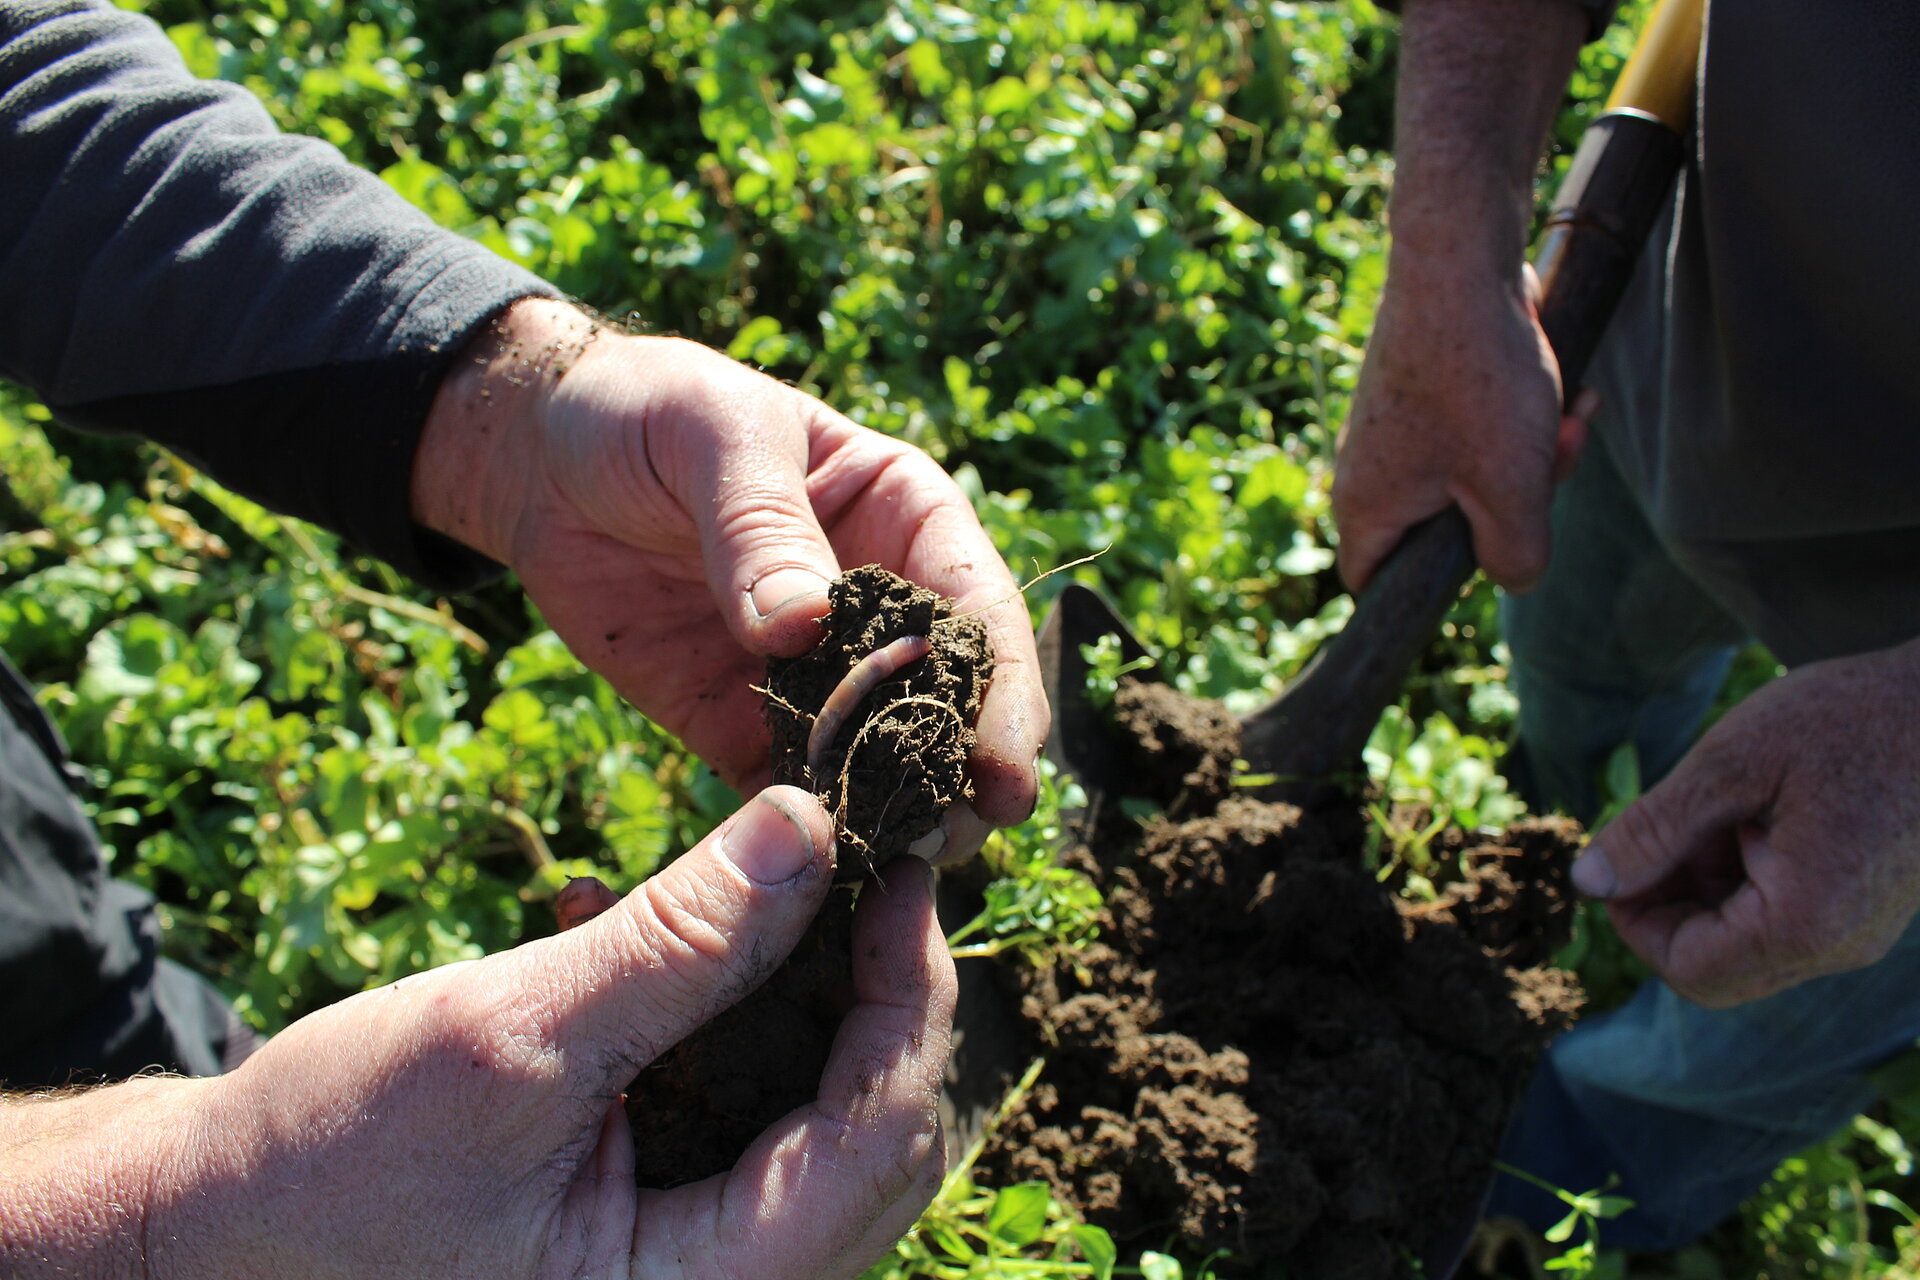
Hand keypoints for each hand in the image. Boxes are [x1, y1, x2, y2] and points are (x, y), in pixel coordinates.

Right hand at [35, 788, 950, 1279]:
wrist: (197, 1238)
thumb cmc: (323, 1173)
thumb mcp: (506, 1043)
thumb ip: (675, 945)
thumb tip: (808, 828)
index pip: (881, 1135)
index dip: (911, 987)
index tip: (899, 866)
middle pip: (872, 1130)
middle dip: (866, 983)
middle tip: (845, 857)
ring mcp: (689, 1268)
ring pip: (814, 1115)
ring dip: (787, 991)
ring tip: (736, 883)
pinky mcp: (650, 1228)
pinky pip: (738, 1119)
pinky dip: (716, 1023)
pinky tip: (640, 941)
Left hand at [413, 300, 1046, 857]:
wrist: (541, 459)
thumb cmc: (648, 413)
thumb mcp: (713, 436)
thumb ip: (758, 525)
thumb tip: (804, 625)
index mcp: (905, 518)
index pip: (975, 609)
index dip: (1000, 689)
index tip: (1003, 767)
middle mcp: (880, 608)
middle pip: (946, 702)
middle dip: (960, 771)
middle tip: (958, 840)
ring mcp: (817, 675)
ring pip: (879, 760)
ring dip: (892, 814)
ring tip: (892, 870)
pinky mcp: (743, 725)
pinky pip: (788, 791)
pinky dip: (802, 833)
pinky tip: (805, 876)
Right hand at [1333, 262, 1586, 592]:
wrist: (1460, 263)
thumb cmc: (1476, 380)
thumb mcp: (1512, 489)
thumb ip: (1516, 558)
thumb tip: (1518, 579)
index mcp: (1366, 506)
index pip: (1373, 583)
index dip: (1420, 595)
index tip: (1480, 568)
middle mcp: (1366, 468)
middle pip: (1443, 526)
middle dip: (1515, 504)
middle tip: (1560, 464)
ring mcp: (1393, 426)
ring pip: (1470, 472)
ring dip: (1531, 455)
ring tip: (1573, 415)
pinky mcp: (1421, 389)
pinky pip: (1473, 429)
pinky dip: (1518, 419)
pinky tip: (1563, 391)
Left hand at [1571, 640, 1919, 1006]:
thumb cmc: (1854, 719)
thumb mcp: (1733, 762)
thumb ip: (1653, 830)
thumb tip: (1587, 881)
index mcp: (1807, 922)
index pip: (1687, 970)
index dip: (1635, 921)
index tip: (1622, 855)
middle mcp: (1840, 945)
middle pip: (1715, 965)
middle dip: (1667, 903)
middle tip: (1661, 825)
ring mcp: (1859, 929)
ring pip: (1746, 941)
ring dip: (1704, 885)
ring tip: (1713, 804)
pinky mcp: (1866, 904)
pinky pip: (1783, 916)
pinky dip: (1744, 875)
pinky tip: (1748, 809)